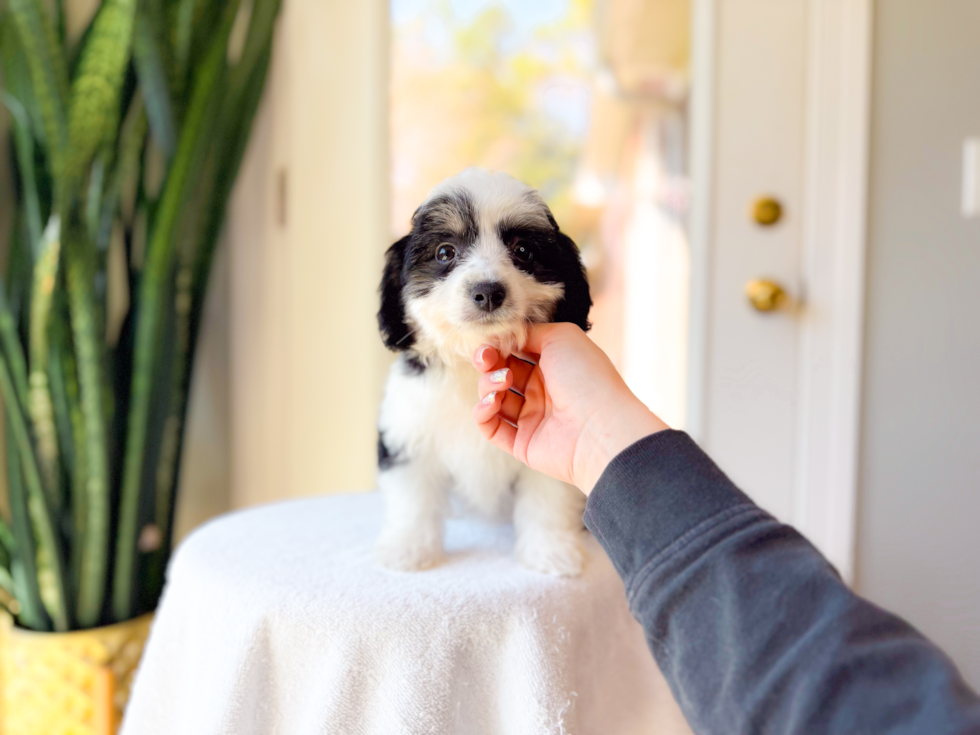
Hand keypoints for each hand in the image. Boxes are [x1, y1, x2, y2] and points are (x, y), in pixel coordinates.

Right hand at [472, 323, 667, 493]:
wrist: (599, 426)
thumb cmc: (586, 377)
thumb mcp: (561, 337)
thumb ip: (530, 332)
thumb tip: (506, 336)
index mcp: (554, 364)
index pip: (515, 351)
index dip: (499, 344)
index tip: (489, 339)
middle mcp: (542, 390)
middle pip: (501, 372)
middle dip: (488, 362)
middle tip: (486, 359)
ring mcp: (532, 417)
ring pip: (493, 397)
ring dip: (488, 385)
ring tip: (502, 382)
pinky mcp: (522, 443)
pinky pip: (491, 427)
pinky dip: (483, 412)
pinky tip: (493, 401)